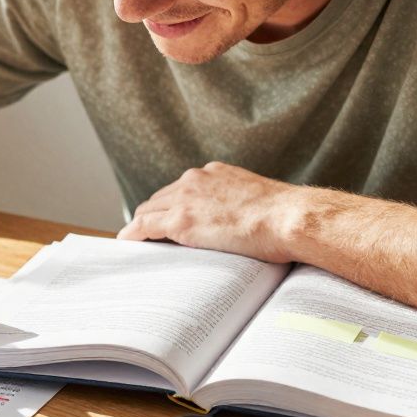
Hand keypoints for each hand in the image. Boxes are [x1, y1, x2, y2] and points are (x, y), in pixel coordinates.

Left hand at [117, 162, 307, 262]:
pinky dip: (132, 234)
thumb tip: (239, 223)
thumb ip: (239, 206)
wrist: (290, 218)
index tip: (166, 217)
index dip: (171, 205)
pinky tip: (126, 242)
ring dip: (141, 225)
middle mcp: (196, 179)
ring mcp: (186, 199)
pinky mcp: (180, 221)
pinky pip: (144, 226)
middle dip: (152, 215)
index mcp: (215, 173)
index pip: (182, 189)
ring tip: (134, 241)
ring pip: (148, 210)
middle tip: (145, 233)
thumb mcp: (257, 200)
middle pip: (160, 198)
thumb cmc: (284, 217)